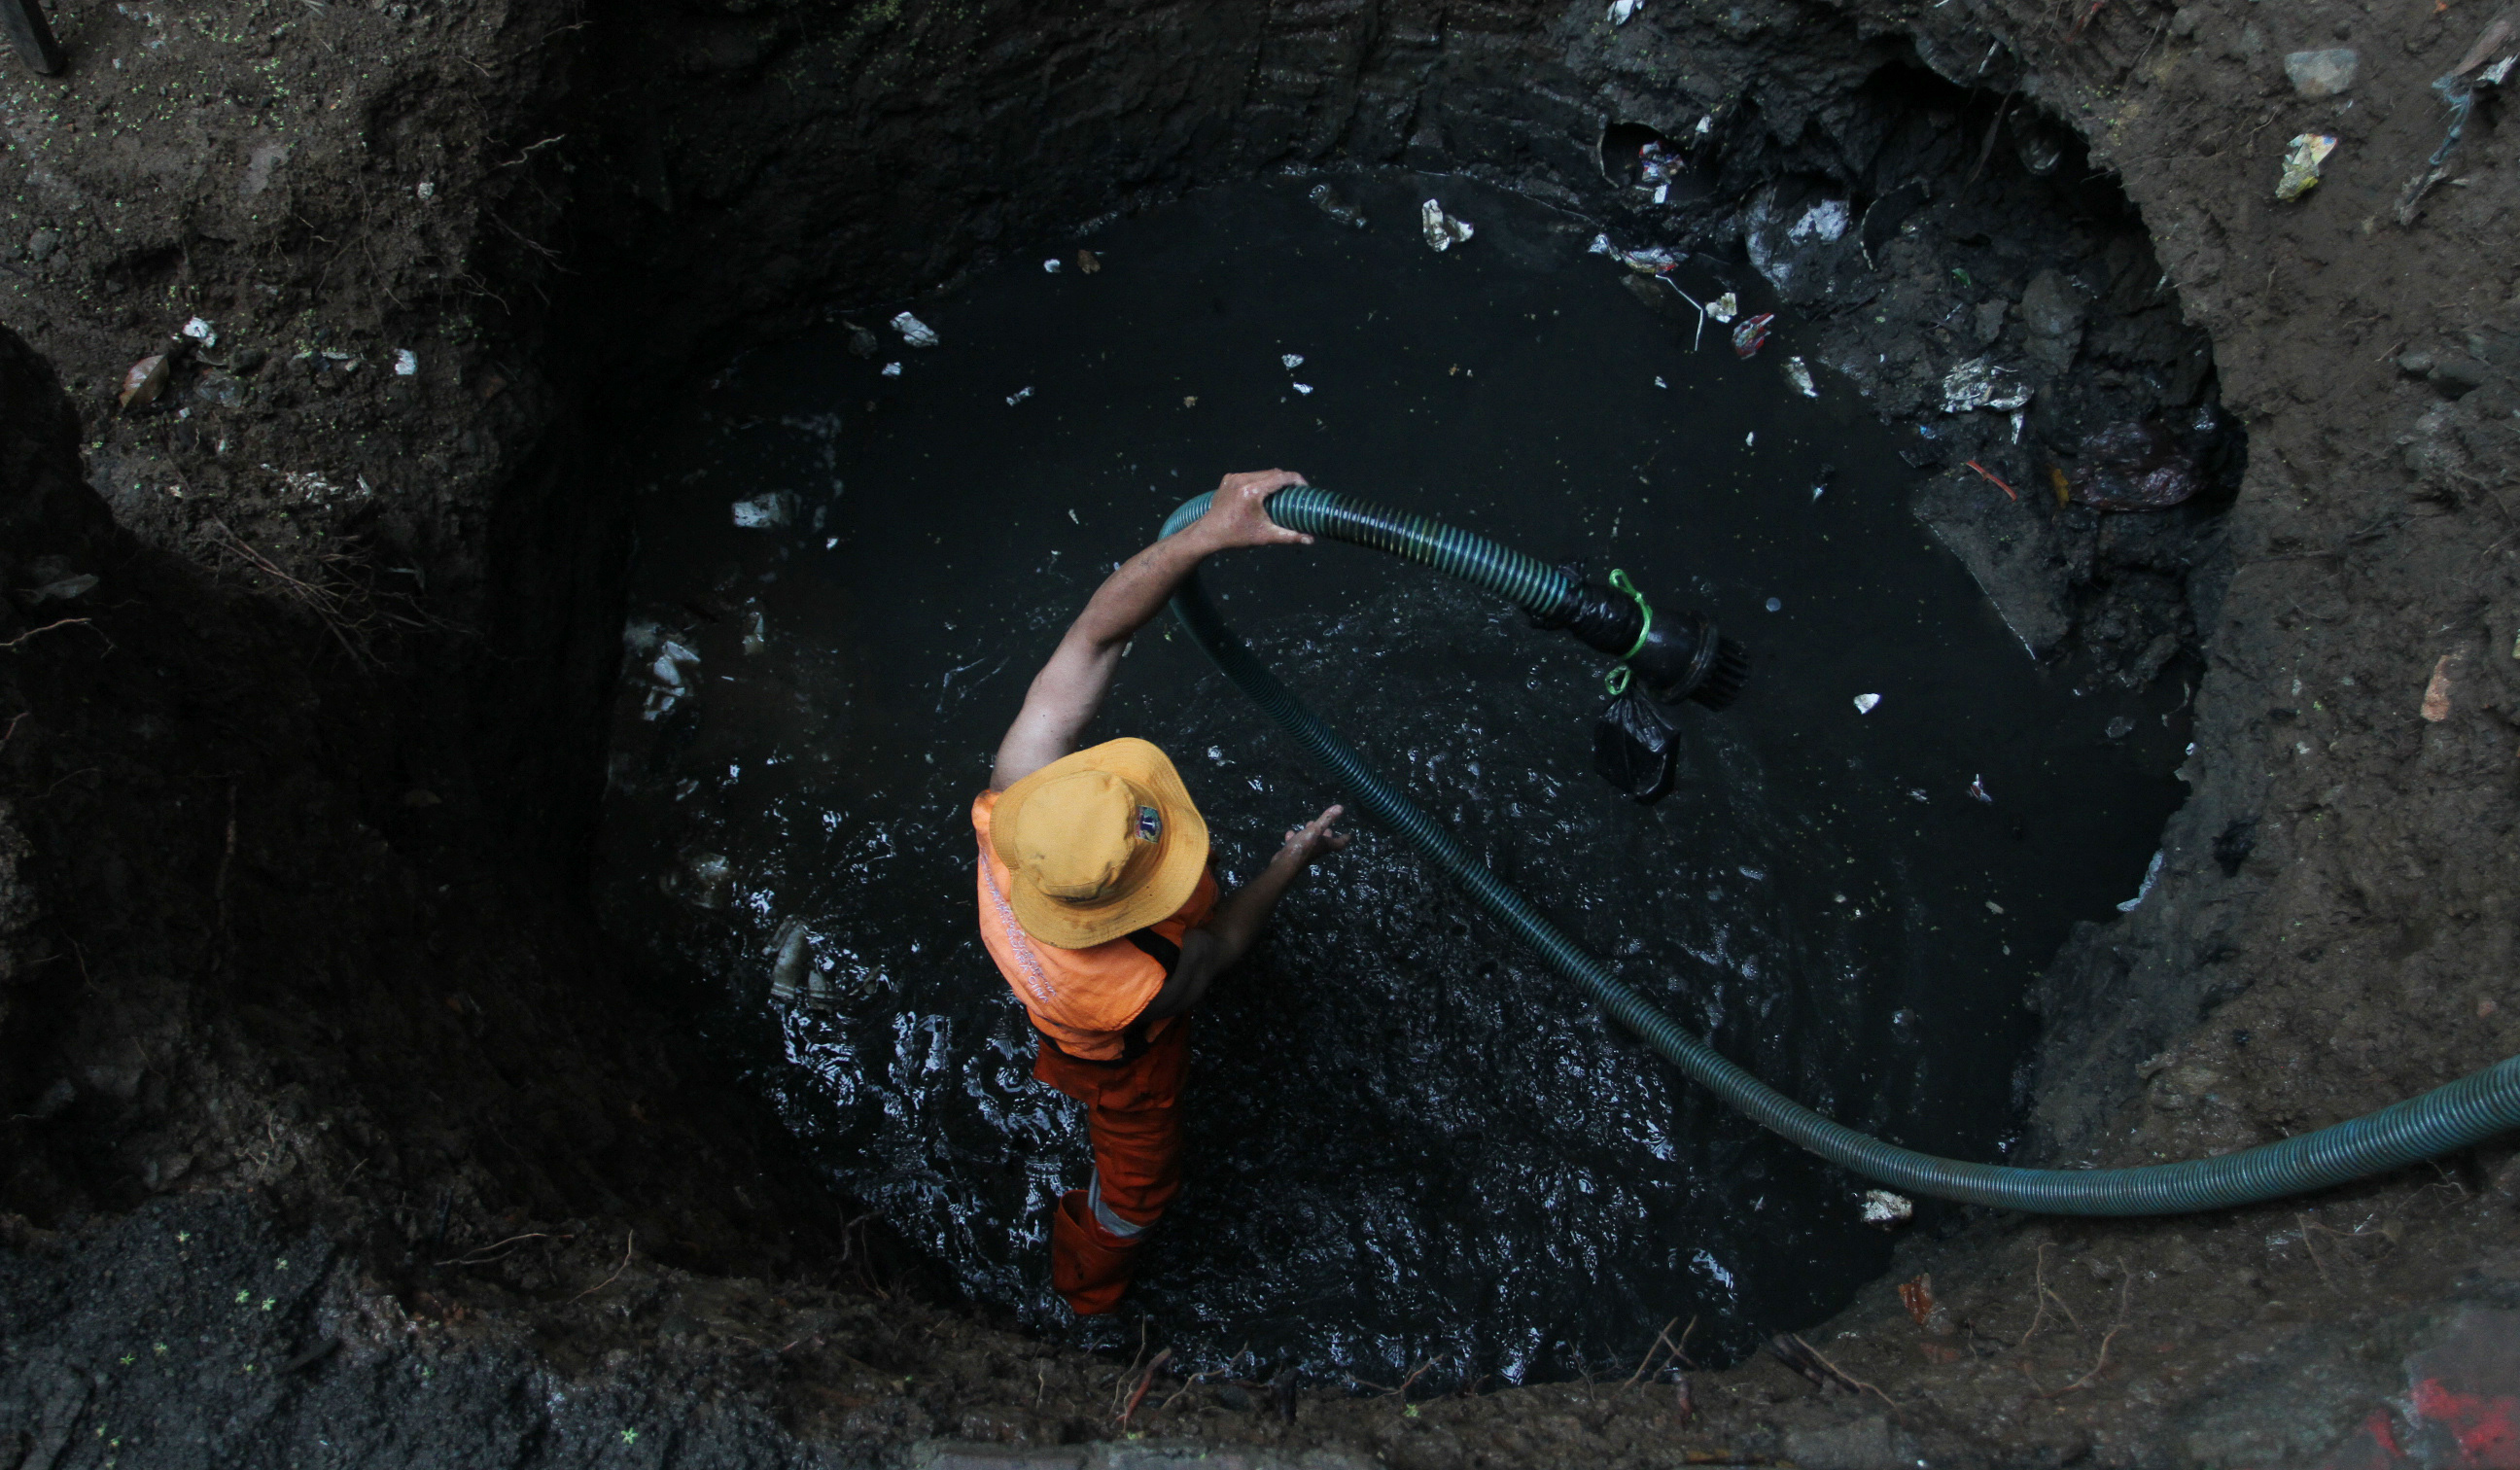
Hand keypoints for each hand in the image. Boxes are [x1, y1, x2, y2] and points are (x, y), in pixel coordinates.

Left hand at [1194, 469, 1310, 550]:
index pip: (1281, 477)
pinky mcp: (1229, 478)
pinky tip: (1263, 493)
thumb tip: (1311, 540)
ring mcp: (1234, 477)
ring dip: (1273, 480)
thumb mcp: (1265, 536)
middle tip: (1295, 493)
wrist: (1209, 533)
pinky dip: (1259, 481)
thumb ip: (1289, 536)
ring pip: (1261, 473)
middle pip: (1273, 473)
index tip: (1305, 489)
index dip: (1297, 480)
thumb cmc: (1237, 536)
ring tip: (1281, 493)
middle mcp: (1243, 479)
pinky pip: (1250, 475)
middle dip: (1286, 480)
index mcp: (1252, 491)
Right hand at [1276, 804, 1349, 868]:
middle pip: (1326, 843)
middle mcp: (1317, 850)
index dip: (1344, 839)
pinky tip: (1290, 833)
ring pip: (1311, 842)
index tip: (1348, 835)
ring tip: (1309, 825)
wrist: (1285, 864)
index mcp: (1325, 845)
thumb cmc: (1303, 847)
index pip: (1339, 843)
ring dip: (1311, 834)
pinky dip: (1295, 837)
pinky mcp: (1294, 853)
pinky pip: (1297, 843)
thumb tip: (1340, 807)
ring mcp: (1306, 853)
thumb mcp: (1315, 830)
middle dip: (1327, 835)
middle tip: (1328, 828)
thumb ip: (1327, 819)